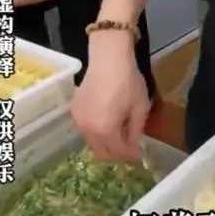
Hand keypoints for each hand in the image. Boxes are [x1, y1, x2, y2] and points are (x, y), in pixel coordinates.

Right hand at [71, 30, 150, 161]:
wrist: (108, 58)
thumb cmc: (128, 82)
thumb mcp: (140, 108)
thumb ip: (136, 132)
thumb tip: (135, 147)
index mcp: (106, 130)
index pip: (119, 152)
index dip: (131, 157)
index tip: (140, 156)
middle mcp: (88, 129)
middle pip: (102, 153)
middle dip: (117, 155)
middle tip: (131, 149)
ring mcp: (78, 120)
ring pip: (93, 144)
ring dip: (107, 145)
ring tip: (121, 137)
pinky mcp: (75, 111)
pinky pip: (86, 131)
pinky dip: (98, 134)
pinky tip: (109, 125)